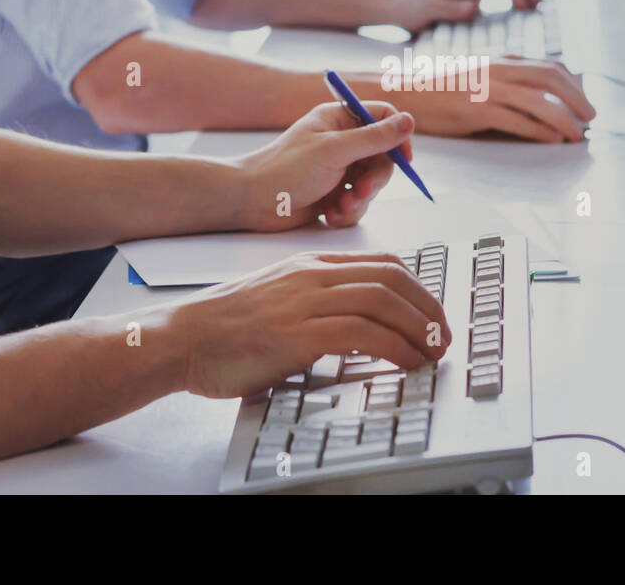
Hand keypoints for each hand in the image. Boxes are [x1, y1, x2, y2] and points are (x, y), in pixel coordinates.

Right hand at [169, 251, 452, 399]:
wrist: (182, 337)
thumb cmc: (226, 325)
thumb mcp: (278, 296)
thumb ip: (316, 299)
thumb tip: (357, 323)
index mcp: (310, 263)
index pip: (382, 263)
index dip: (418, 288)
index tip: (431, 315)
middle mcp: (312, 275)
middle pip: (391, 278)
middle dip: (427, 308)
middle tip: (442, 337)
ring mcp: (304, 301)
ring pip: (382, 301)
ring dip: (418, 330)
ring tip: (432, 354)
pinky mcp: (296, 333)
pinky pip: (361, 333)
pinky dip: (394, 348)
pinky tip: (405, 363)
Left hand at [235, 101, 414, 230]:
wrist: (251, 202)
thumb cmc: (285, 169)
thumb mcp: (335, 150)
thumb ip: (375, 138)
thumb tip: (409, 121)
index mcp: (339, 120)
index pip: (382, 118)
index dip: (397, 137)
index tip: (404, 158)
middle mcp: (341, 142)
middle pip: (382, 157)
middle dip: (374, 179)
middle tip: (361, 191)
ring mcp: (337, 169)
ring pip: (371, 184)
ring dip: (359, 199)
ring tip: (339, 207)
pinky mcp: (332, 194)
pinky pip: (356, 203)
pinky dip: (347, 211)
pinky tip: (329, 215)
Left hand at [386, 0, 541, 33]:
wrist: (391, 9)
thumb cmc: (406, 9)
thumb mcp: (425, 9)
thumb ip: (449, 9)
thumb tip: (477, 8)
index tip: (528, 6)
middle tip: (545, 6)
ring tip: (539, 11)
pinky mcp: (465, 1)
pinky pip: (492, 1)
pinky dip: (508, 7)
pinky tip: (517, 18)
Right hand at [391, 57, 595, 142]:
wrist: (407, 93)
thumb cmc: (443, 89)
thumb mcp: (480, 76)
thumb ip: (507, 81)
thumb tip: (538, 97)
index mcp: (501, 60)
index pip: (548, 65)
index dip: (573, 82)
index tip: (584, 99)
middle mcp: (498, 70)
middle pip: (550, 77)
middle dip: (577, 98)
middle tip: (591, 116)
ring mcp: (487, 89)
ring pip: (538, 101)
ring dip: (564, 118)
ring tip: (578, 133)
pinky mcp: (476, 110)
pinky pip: (517, 120)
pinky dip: (540, 130)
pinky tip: (553, 139)